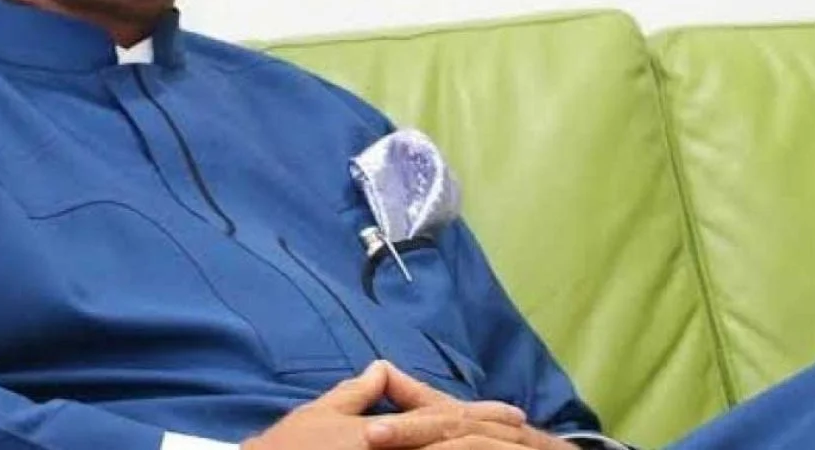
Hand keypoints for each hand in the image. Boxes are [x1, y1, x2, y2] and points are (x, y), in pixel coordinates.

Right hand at [243, 362, 538, 449]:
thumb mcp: (322, 414)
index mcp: (383, 432)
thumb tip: (382, 371)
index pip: (441, 421)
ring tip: (512, 446)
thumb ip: (357, 393)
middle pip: (454, 446)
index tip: (513, 416)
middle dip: (493, 439)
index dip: (480, 417)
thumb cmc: (288, 448)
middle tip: (526, 434)